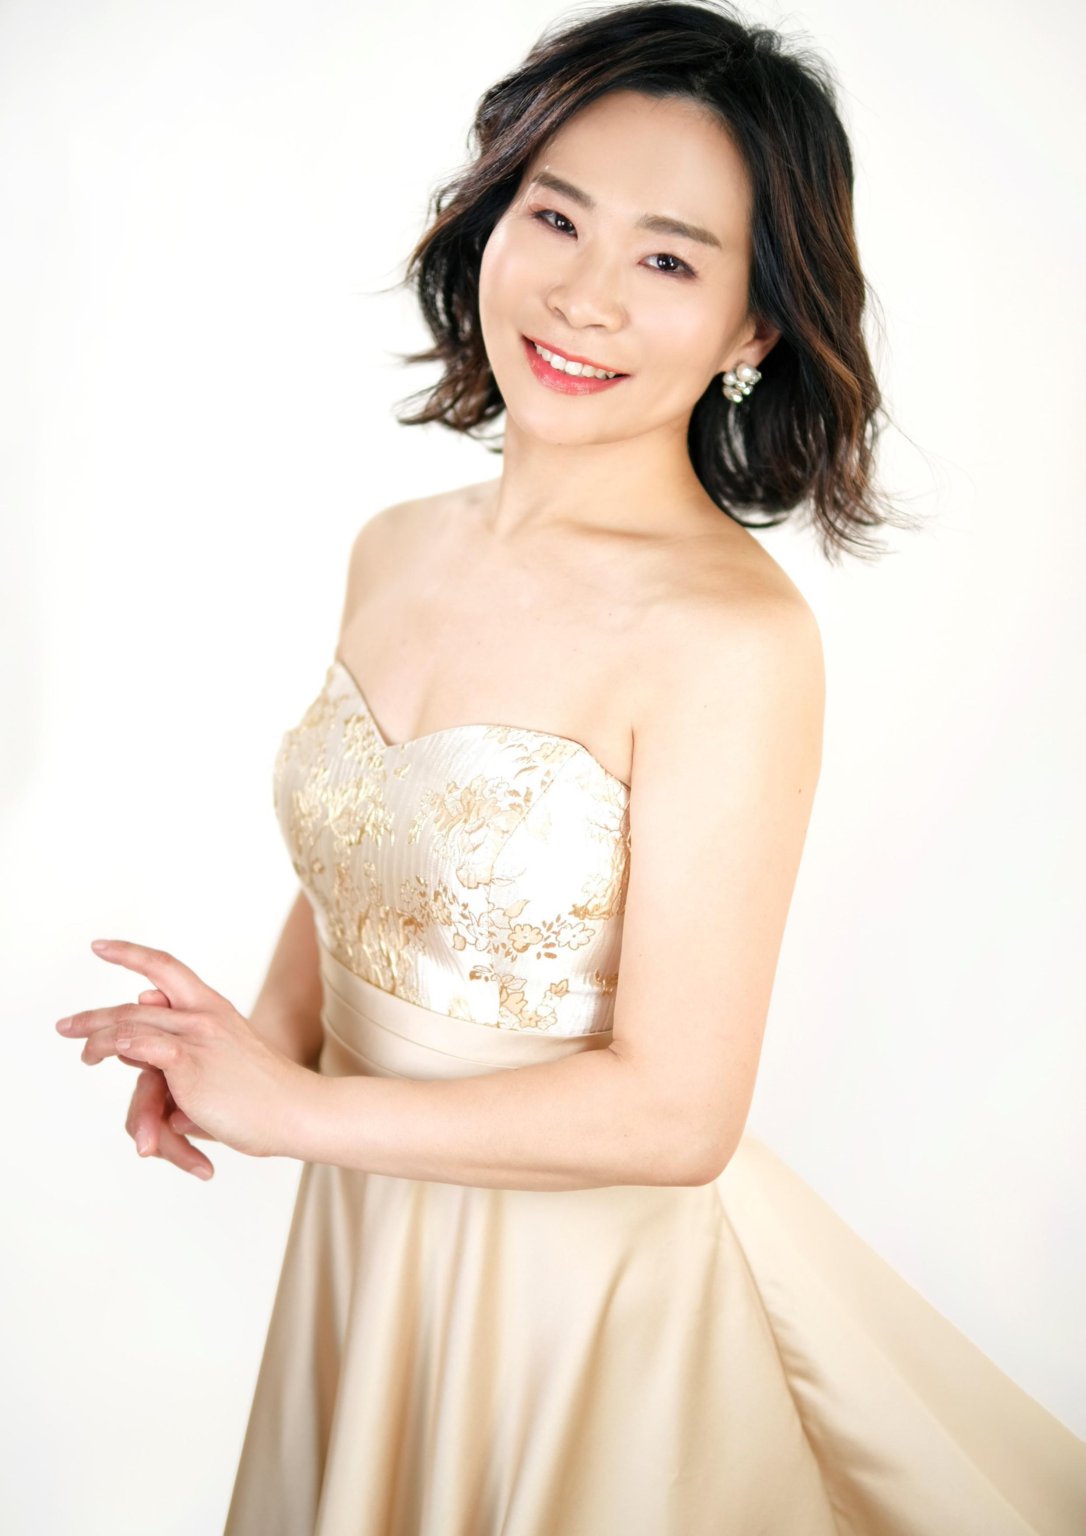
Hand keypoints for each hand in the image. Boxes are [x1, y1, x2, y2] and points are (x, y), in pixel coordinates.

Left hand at [56, 940, 317, 1167]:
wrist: (295, 1110)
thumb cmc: (260, 1099)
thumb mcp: (215, 1068)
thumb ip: (174, 1057)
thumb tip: (131, 1054)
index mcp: (213, 1008)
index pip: (166, 968)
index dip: (131, 954)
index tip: (100, 946)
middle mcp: (203, 1014)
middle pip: (133, 1006)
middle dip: (94, 1017)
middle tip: (66, 1026)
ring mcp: (195, 1035)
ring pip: (128, 1028)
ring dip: (97, 1042)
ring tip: (83, 1056)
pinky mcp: (189, 1061)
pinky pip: (141, 1047)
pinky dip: (120, 1048)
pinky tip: (103, 1052)